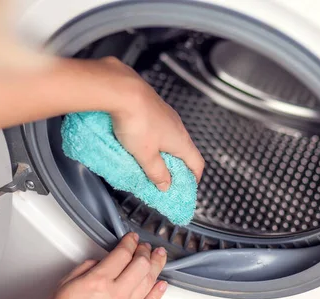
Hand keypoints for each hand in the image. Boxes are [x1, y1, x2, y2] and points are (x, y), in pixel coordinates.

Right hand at [35, 232, 167, 298]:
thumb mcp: (64, 285)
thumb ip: (85, 269)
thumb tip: (99, 262)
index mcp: (98, 281)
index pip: (121, 254)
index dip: (129, 242)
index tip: (131, 239)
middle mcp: (115, 294)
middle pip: (140, 265)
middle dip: (145, 252)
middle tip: (146, 247)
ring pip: (148, 282)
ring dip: (156, 266)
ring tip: (160, 257)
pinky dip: (157, 293)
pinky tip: (161, 284)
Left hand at [102, 57, 204, 190]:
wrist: (123, 91)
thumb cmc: (137, 121)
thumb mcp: (146, 156)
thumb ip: (157, 172)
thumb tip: (166, 185)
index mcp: (181, 140)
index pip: (197, 163)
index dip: (194, 178)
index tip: (186, 187)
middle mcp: (177, 125)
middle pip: (183, 150)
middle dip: (175, 166)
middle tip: (163, 179)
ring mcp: (165, 114)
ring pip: (168, 138)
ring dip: (161, 152)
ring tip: (147, 162)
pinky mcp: (151, 106)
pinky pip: (156, 127)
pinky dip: (151, 138)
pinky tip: (136, 141)